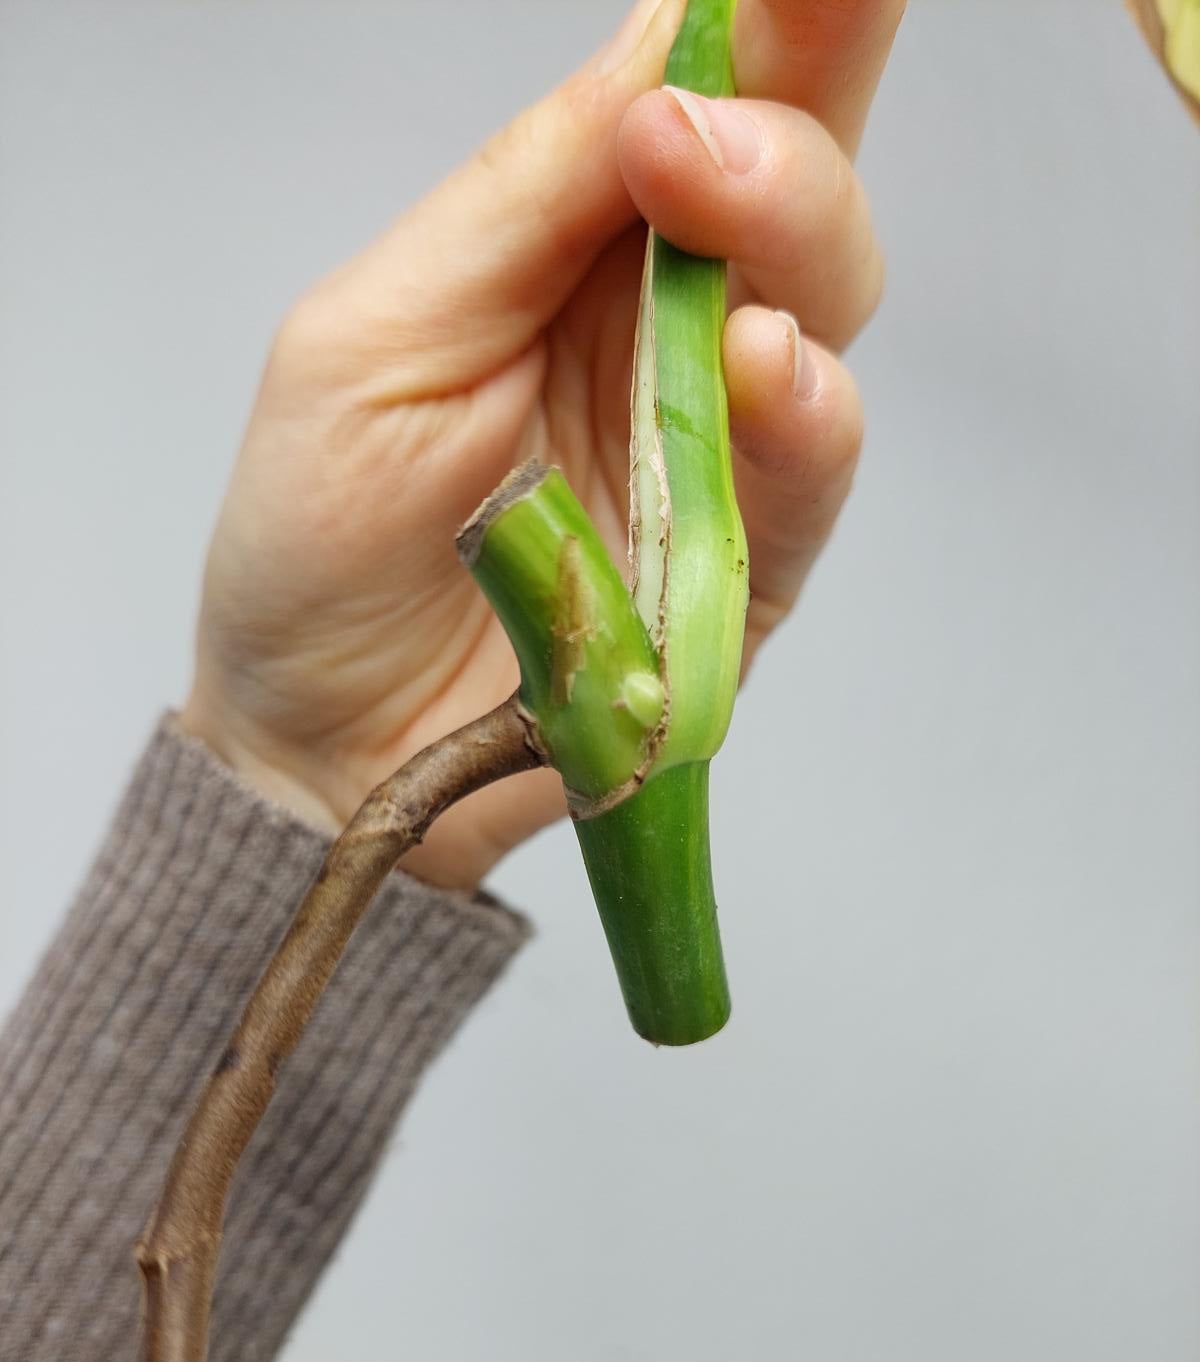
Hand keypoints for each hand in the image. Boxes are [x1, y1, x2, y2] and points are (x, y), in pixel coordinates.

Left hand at [181, 0, 903, 888]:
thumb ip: (518, 204)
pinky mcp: (742, 568)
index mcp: (574, 248)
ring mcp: (714, 450)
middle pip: (792, 186)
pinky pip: (807, 477)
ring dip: (794, 248)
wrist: (327, 741)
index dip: (762, 26)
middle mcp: (664, 331)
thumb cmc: (321, 540)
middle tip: (698, 126)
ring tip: (724, 224)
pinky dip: (804, 422)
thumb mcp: (379, 338)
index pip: (695, 103)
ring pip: (821, 310)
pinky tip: (770, 374)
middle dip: (784, 122)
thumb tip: (655, 53)